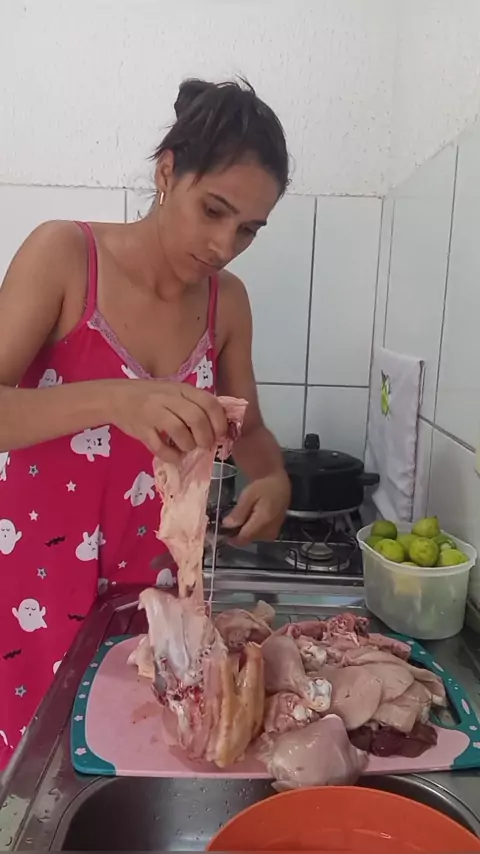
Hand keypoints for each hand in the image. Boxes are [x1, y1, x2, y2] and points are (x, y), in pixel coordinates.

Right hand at [109, 379, 227, 461]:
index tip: (220, 435)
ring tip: (188, 448)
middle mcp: (168, 398)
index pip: (209, 403)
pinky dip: (171, 456)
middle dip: (206, 437)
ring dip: (189, 445)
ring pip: (179, 431)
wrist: (116, 397)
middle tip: (205, 446)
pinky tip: (175, 457)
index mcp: (181, 389)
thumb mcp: (175, 393)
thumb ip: (194, 404)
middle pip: (196, 418)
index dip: (219, 422)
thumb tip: (220, 426)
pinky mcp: (141, 429)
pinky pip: (159, 446)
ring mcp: (153, 413)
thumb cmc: (151, 397)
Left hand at [222, 471, 290, 543]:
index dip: (229, 536)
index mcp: (263, 522)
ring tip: (244, 515)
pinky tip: (250, 518)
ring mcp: (272, 535)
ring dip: (243, 530)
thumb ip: (238, 512)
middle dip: (236, 531)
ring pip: (249, 539)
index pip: (242, 538)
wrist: (279, 487)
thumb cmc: (263, 488)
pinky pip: (256, 537)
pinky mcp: (272, 535)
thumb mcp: (247, 495)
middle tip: (234, 516)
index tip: (222, 527)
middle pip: (245, 540)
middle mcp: (269, 532)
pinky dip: (250, 530)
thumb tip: (226, 526)